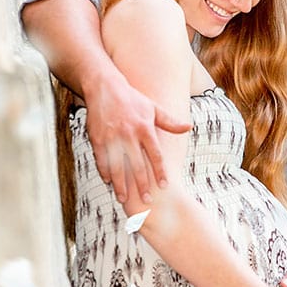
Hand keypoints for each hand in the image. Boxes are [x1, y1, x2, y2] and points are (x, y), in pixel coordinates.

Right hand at [86, 73, 190, 202]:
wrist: (104, 86)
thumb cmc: (131, 98)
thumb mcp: (152, 107)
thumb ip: (169, 121)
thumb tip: (188, 128)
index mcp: (144, 128)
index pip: (155, 155)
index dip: (159, 172)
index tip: (163, 186)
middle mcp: (129, 134)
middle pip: (137, 165)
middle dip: (141, 185)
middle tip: (146, 200)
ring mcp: (112, 137)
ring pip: (117, 167)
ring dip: (120, 184)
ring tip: (123, 199)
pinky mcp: (97, 138)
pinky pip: (101, 159)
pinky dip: (104, 172)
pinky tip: (108, 182)